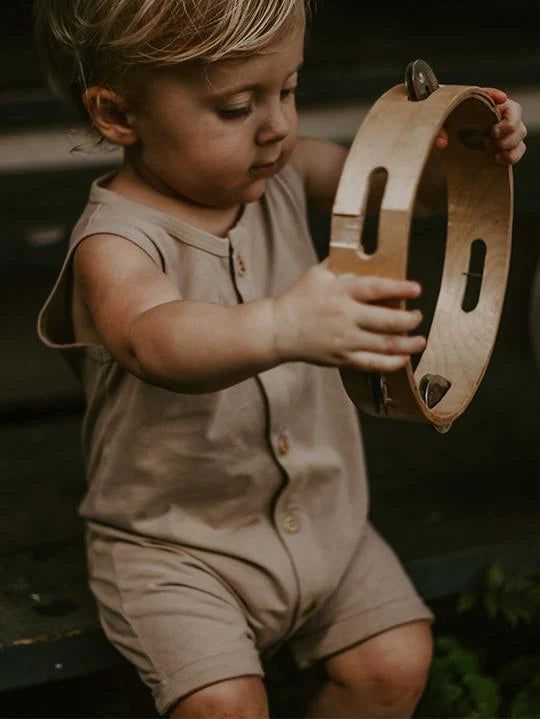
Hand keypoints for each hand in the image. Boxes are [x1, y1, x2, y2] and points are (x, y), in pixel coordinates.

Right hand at [272, 261, 425, 372]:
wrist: (279, 329)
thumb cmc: (299, 298)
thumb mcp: (317, 273)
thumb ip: (340, 262)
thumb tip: (362, 251)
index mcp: (341, 292)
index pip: (376, 289)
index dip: (399, 288)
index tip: (416, 289)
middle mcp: (346, 316)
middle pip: (387, 320)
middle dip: (409, 319)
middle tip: (417, 316)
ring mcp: (345, 340)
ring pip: (385, 344)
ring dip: (408, 344)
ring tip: (420, 340)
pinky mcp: (342, 358)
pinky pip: (372, 363)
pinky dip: (391, 363)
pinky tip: (403, 359)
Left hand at [434, 88, 526, 164]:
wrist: (448, 145)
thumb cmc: (446, 128)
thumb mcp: (440, 126)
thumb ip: (439, 130)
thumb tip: (442, 143)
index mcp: (482, 104)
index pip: (494, 95)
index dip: (500, 97)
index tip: (500, 100)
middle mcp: (497, 116)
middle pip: (516, 115)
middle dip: (508, 127)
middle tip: (490, 136)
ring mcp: (503, 132)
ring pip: (520, 132)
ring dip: (509, 142)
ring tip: (493, 150)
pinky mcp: (504, 148)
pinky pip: (518, 150)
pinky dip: (512, 155)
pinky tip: (497, 158)